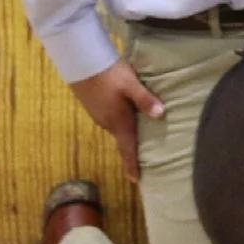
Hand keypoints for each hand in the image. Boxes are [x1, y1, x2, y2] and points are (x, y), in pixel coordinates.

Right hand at [69, 60, 163, 181]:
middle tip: (144, 159)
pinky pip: (111, 120)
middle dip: (132, 150)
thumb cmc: (110, 75)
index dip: (132, 164)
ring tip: (140, 138)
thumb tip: (161, 115)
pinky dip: (121, 122)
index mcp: (118, 122)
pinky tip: (128, 116)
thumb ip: (145, 100)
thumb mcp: (131, 85)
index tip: (136, 180)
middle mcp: (107, 123)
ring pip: (117, 129)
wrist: (82, 63)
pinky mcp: (95, 107)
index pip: (127, 149)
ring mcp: (99, 116)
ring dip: (127, 135)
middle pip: (123, 140)